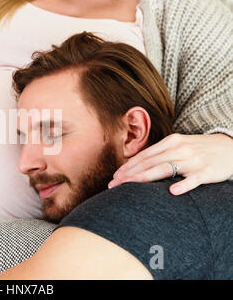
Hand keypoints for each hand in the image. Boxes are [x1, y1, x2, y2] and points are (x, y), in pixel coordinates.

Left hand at [108, 133, 232, 194]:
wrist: (231, 147)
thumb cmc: (201, 149)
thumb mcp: (179, 145)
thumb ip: (160, 153)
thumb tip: (137, 164)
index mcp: (171, 142)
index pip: (144, 155)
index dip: (128, 166)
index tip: (114, 176)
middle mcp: (180, 148)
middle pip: (149, 162)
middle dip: (129, 174)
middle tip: (113, 185)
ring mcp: (194, 159)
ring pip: (165, 168)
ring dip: (144, 178)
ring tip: (129, 186)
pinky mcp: (208, 171)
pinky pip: (194, 179)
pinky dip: (183, 184)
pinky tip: (172, 192)